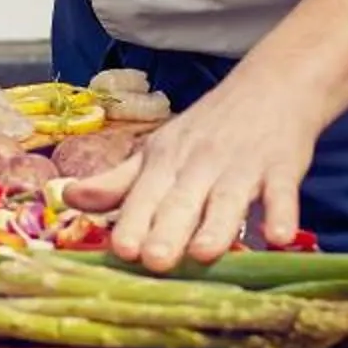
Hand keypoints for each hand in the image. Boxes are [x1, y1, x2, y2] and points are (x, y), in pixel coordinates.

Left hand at [59, 76, 334, 274]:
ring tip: (206, 253)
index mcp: (165, 161)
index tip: (121, 251)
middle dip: (167, 230)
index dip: (133, 221)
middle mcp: (200, 163)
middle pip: (182, 200)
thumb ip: (117, 181)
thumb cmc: (208, 129)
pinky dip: (283, 213)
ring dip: (217, 225)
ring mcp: (243, 164)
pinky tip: (280, 238)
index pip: (144, 194)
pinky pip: (282, 191)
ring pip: (227, 198)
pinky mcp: (282, 165)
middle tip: (156, 262)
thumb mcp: (159, 150)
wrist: (273, 85)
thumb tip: (65, 197)